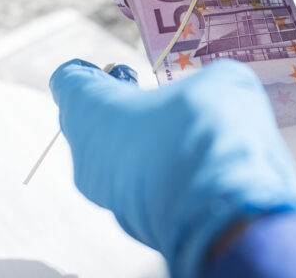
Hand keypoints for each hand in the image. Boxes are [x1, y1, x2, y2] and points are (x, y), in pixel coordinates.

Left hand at [49, 59, 295, 277]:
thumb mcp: (220, 81)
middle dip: (121, 106)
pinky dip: (159, 173)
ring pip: (115, 158)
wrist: (225, 208)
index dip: (94, 72)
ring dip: (143, 142)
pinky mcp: (135, 224)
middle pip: (90, 122)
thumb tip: (208, 96)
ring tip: (182, 131)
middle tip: (152, 95)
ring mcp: (108, 195)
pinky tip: (194, 165)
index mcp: (91, 110)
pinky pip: (140, 187)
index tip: (118, 71)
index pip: (70, 81)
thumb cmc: (208, 127)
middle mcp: (87, 155)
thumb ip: (201, 84)